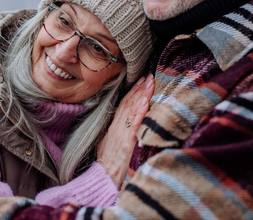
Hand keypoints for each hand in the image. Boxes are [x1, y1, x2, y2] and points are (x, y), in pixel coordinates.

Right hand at [96, 74, 153, 188]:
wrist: (102, 178)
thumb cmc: (106, 164)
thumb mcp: (106, 143)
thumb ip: (114, 132)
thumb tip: (121, 124)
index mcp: (113, 126)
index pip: (123, 104)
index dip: (132, 91)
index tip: (140, 79)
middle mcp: (117, 127)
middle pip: (128, 103)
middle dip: (139, 88)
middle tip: (148, 75)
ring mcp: (121, 134)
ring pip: (132, 109)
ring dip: (142, 94)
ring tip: (150, 82)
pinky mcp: (126, 143)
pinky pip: (134, 124)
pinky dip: (140, 112)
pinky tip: (145, 101)